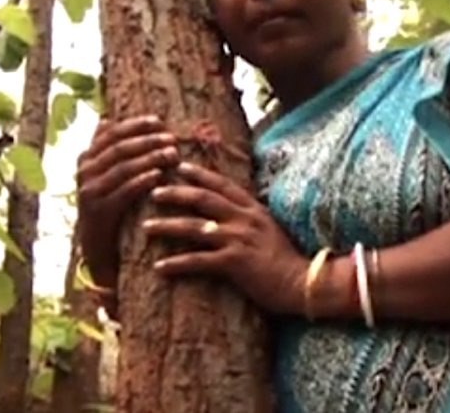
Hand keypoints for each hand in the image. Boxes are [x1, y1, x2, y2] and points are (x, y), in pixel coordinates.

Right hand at [75, 115, 179, 296]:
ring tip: (172, 154)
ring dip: (150, 158)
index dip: (136, 125)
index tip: (159, 121)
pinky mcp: (99, 213)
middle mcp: (84, 172)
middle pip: (119, 148)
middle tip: (172, 139)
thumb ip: (105, 149)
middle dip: (148, 140)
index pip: (112, 133)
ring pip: (122, 167)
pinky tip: (159, 175)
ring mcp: (89, 193)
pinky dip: (141, 181)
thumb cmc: (108, 206)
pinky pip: (123, 192)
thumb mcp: (103, 175)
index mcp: (86, 158)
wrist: (97, 250)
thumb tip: (106, 118)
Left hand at [142, 162, 308, 315]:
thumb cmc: (286, 260)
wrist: (303, 282)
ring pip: (194, 227)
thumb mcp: (270, 229)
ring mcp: (239, 239)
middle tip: (153, 191)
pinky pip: (198, 261)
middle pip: (203, 199)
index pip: (222, 185)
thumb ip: (250, 218)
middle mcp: (244, 219)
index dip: (199, 174)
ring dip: (167, 226)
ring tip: (146, 226)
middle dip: (176, 193)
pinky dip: (176, 263)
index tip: (179, 166)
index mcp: (253, 209)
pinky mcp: (234, 263)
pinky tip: (158, 267)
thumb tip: (231, 212)